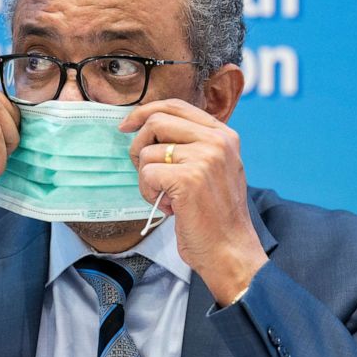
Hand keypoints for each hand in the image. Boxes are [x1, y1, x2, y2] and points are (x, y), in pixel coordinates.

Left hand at [119, 99, 267, 304]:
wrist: (229, 250)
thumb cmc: (214, 213)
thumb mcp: (212, 167)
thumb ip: (190, 143)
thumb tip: (146, 124)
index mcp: (223, 134)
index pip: (175, 106)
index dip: (144, 112)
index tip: (126, 125)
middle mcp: (217, 141)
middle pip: (156, 121)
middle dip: (138, 146)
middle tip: (144, 171)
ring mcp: (205, 158)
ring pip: (147, 151)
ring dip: (147, 178)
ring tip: (167, 197)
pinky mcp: (188, 178)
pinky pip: (146, 174)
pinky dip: (148, 193)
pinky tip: (168, 207)